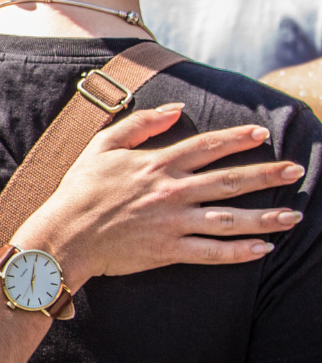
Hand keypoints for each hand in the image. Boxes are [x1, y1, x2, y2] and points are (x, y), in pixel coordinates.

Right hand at [14, 104, 303, 289]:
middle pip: (229, 181)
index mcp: (156, 164)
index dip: (237, 139)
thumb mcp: (101, 146)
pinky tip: (262, 249)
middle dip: (266, 175)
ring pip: (229, 218)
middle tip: (296, 171)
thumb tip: (174, 110)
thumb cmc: (79, 190)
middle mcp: (170, 191)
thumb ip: (139, 124)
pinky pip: (212, 252)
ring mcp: (172, 222)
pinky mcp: (169, 251)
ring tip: (293, 216)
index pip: (206, 147)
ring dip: (265, 217)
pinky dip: (239, 252)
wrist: (65, 235)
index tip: (262, 133)